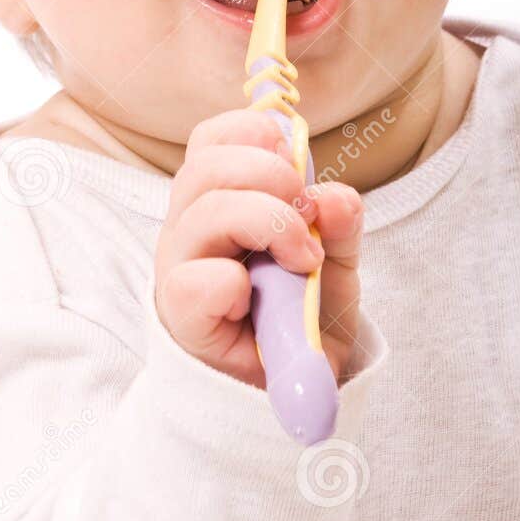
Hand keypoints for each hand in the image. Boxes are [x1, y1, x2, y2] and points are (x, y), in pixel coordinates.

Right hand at [154, 106, 363, 387]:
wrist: (293, 386)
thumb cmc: (300, 314)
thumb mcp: (334, 262)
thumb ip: (339, 226)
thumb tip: (334, 197)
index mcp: (217, 199)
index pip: (212, 140)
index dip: (253, 134)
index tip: (297, 165)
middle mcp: (189, 226)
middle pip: (206, 166)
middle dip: (270, 175)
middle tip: (307, 214)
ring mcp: (180, 267)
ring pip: (205, 212)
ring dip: (268, 223)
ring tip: (302, 258)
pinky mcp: (181, 314)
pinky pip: (195, 282)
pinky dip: (235, 282)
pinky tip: (255, 299)